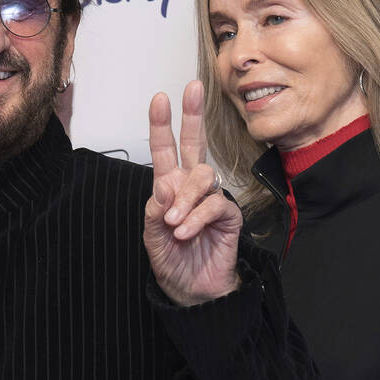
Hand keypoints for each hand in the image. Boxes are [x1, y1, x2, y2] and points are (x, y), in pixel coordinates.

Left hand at [144, 81, 242, 305]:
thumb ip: (154, 211)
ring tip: (174, 223)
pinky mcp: (228, 216)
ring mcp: (211, 200)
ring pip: (202, 176)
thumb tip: (164, 187)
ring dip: (185, 198)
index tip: (160, 98)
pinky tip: (185, 232)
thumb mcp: (151, 237)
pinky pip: (215, 205)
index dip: (162, 125)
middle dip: (192, 116)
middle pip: (194, 145)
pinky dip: (197, 218)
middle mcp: (191, 188)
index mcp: (169, 188)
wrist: (192, 290)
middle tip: (192, 89)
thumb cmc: (172, 261)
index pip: (165, 151)